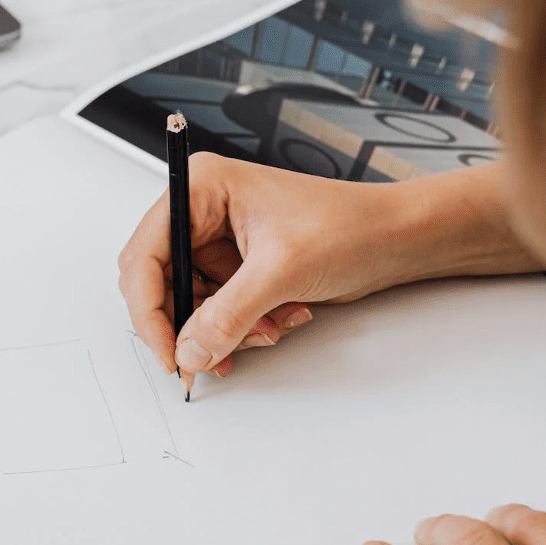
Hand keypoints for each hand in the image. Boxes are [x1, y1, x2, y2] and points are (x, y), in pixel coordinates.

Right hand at [116, 152, 531, 377]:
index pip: (146, 254)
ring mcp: (219, 240)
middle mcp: (203, 211)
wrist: (399, 239)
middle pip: (160, 282)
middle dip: (189, 323)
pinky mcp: (237, 266)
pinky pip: (216, 311)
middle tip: (208, 356)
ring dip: (224, 329)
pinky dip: (241, 327)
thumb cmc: (352, 226)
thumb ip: (227, 315)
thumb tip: (189, 351)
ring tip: (267, 329)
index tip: (167, 350)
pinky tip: (277, 320)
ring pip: (189, 304)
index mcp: (202, 188)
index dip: (149, 309)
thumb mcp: (282, 271)